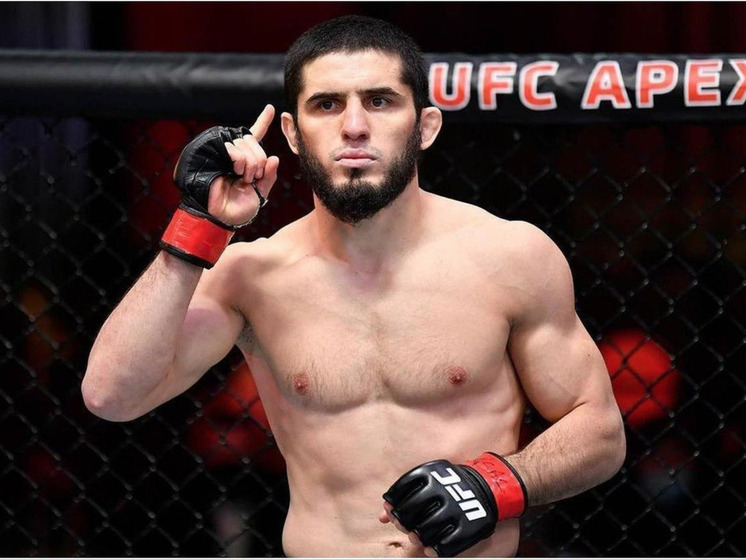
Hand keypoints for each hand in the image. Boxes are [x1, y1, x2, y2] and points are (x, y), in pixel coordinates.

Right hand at [173, 105, 278, 227]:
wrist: (224, 216)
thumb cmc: (241, 207)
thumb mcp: (261, 192)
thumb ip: (269, 176)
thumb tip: (274, 158)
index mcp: (247, 161)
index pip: (256, 136)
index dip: (263, 121)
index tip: (270, 108)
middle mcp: (236, 154)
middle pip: (253, 141)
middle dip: (259, 161)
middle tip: (252, 179)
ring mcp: (225, 153)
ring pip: (246, 144)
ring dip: (250, 165)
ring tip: (243, 179)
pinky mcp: (214, 153)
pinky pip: (235, 149)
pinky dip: (241, 161)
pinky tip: (236, 172)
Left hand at [381, 459, 498, 556]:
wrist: (488, 487)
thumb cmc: (450, 485)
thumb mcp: (429, 482)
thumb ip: (405, 496)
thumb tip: (382, 516)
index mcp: (430, 474)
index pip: (401, 491)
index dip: (393, 504)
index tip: (393, 511)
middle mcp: (442, 490)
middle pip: (410, 512)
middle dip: (403, 522)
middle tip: (404, 526)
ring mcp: (455, 509)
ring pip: (425, 530)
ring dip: (416, 536)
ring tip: (416, 537)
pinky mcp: (467, 527)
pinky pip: (446, 544)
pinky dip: (433, 549)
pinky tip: (429, 549)